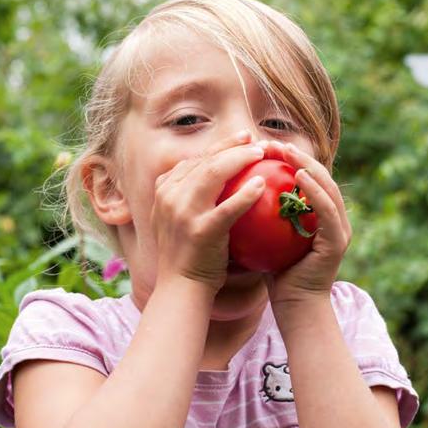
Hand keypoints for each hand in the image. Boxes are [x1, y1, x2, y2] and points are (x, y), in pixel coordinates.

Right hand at [152, 132, 266, 291]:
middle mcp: (170, 196)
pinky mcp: (200, 231)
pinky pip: (227, 207)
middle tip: (259, 142)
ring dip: (241, 159)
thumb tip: (221, 174)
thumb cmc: (190, 254)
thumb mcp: (180, 218)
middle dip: (234, 146)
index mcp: (164, 190)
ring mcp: (182, 213)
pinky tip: (262, 184)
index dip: (222, 145)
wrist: (181, 288)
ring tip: (263, 154)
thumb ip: (191, 195)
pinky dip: (245, 194)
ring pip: (214, 174)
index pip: (196, 159)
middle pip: (206, 160)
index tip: (244, 139)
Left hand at [262, 141, 351, 305]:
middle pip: (319, 176)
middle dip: (298, 155)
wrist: (295, 308)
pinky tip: (298, 176)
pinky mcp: (338, 241)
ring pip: (327, 187)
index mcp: (318, 215)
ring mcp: (339, 229)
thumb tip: (232, 189)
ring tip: (286, 150)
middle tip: (273, 142)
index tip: (264, 147)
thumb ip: (260, 216)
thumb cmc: (276, 276)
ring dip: (307, 165)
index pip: (306, 179)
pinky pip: (327, 209)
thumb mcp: (266, 238)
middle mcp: (333, 218)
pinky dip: (314, 191)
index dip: (289, 159)